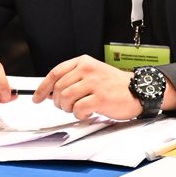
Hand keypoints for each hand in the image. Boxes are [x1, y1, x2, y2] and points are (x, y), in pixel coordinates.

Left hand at [34, 56, 175, 120]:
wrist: (138, 90)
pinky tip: (88, 112)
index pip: (55, 73)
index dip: (43, 87)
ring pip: (65, 99)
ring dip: (68, 109)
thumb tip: (49, 92)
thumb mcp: (92, 74)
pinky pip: (78, 109)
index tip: (37, 98)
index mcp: (83, 62)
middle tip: (67, 106)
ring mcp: (94, 83)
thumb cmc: (114, 85)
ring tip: (78, 109)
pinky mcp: (100, 98)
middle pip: (58, 88)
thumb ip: (72, 79)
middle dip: (58, 102)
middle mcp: (87, 70)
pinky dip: (80, 114)